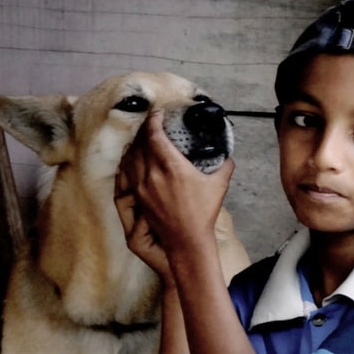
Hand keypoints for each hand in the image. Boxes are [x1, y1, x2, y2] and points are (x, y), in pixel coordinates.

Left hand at [114, 116, 233, 281]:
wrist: (187, 239)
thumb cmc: (203, 213)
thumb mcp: (219, 186)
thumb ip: (224, 167)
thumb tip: (228, 158)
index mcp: (172, 167)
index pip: (154, 135)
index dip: (153, 121)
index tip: (157, 114)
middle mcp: (152, 174)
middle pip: (140, 143)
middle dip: (144, 130)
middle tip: (150, 123)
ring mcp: (141, 186)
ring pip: (130, 157)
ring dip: (134, 144)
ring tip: (139, 137)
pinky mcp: (137, 197)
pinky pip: (125, 173)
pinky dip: (126, 161)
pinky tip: (128, 157)